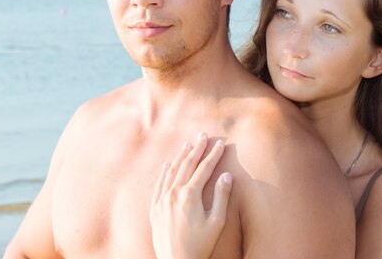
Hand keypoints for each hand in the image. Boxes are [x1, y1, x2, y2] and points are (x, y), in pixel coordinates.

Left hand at [150, 132, 232, 258]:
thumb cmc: (200, 245)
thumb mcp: (217, 222)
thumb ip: (221, 197)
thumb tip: (226, 176)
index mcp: (190, 195)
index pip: (204, 168)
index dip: (213, 155)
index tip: (221, 144)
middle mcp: (174, 193)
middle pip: (187, 164)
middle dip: (197, 148)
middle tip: (203, 135)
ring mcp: (162, 200)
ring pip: (172, 171)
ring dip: (181, 156)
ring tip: (188, 143)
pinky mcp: (155, 209)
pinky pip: (159, 185)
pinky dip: (164, 172)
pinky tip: (167, 164)